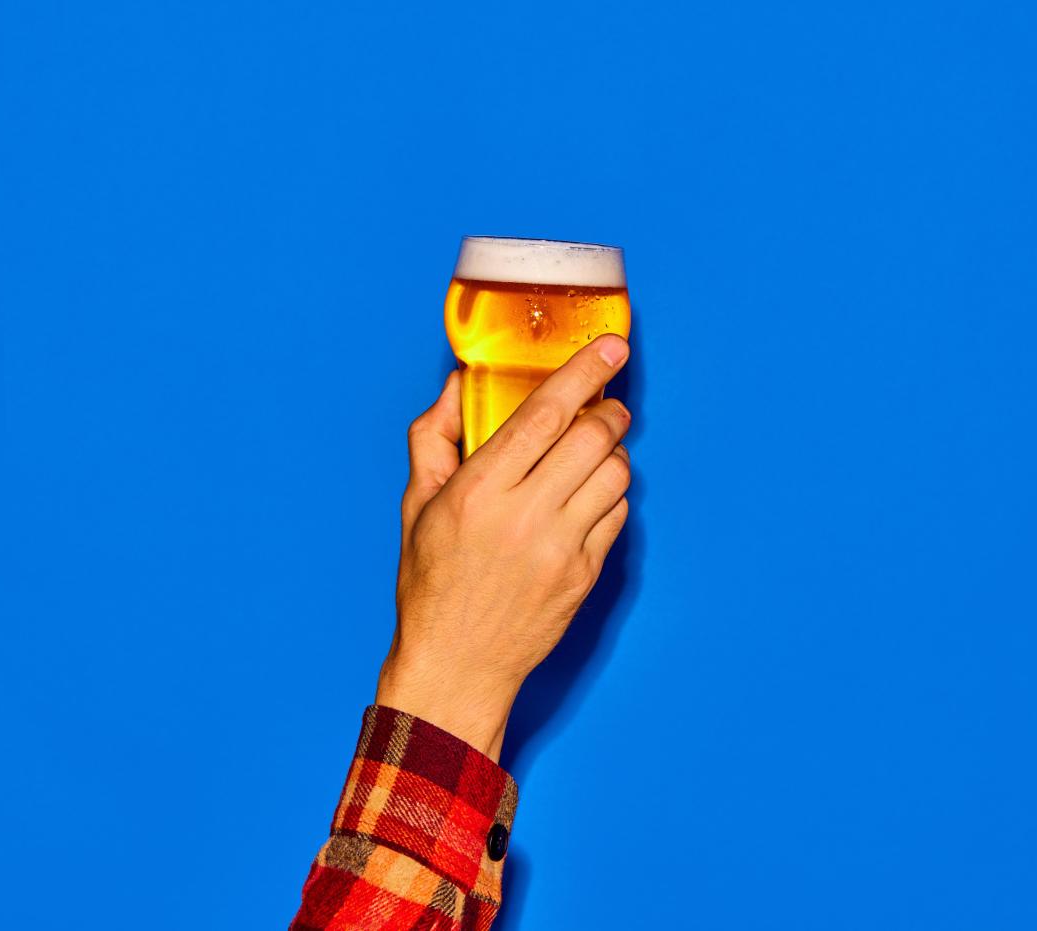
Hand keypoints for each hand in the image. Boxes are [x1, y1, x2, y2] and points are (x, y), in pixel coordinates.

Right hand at [375, 335, 631, 760]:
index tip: (611, 347)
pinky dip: (612, 496)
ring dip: (614, 452)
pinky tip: (589, 497)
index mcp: (478, 491)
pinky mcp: (585, 576)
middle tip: (606, 404)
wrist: (457, 664)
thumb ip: (434, 436)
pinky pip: (619, 516)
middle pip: (592, 438)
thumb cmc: (432, 582)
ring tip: (595, 453)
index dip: (584, 372)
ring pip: (615, 475)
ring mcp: (560, 549)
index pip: (544, 413)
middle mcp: (523, 516)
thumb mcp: (417, 505)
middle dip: (609, 410)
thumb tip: (458, 383)